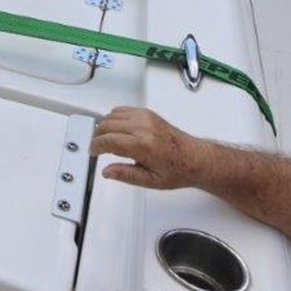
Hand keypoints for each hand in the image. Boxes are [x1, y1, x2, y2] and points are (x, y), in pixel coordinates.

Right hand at [90, 106, 208, 189]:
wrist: (196, 158)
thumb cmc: (178, 170)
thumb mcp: (150, 181)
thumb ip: (126, 175)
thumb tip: (107, 172)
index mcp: (143, 145)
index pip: (108, 140)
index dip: (95, 147)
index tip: (93, 152)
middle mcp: (143, 127)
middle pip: (106, 125)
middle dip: (98, 137)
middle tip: (99, 148)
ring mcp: (146, 118)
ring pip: (112, 115)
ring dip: (105, 127)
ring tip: (108, 140)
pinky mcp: (148, 113)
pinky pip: (122, 109)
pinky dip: (114, 118)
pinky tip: (117, 129)